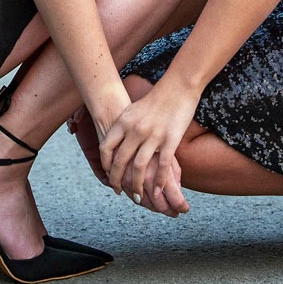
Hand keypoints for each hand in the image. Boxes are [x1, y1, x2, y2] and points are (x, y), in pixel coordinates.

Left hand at [97, 85, 195, 216]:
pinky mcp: (170, 140)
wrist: (177, 87)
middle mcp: (135, 130)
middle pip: (120, 162)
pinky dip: (158, 181)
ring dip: (136, 185)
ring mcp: (152, 136)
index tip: (107, 175)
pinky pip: (161, 166)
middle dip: (118, 181)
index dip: (105, 165)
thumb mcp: (132, 111)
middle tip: (119, 191)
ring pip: (139, 168)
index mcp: (123, 122)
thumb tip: (115, 142)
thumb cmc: (155, 100)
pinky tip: (156, 190)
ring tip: (137, 196)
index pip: (106, 148)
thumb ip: (123, 127)